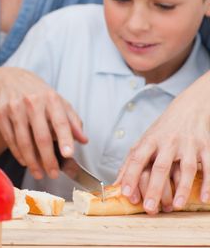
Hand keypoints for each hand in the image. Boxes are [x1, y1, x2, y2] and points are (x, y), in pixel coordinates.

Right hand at [0, 67, 86, 179]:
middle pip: (41, 137)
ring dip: (32, 161)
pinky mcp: (0, 113)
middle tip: (53, 173)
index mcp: (50, 98)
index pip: (60, 122)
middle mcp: (32, 102)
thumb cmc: (37, 94)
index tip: (69, 155)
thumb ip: (72, 121)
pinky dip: (18, 153)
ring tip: (39, 173)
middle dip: (48, 159)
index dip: (65, 139)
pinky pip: (10, 139)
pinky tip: (25, 161)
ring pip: (23, 141)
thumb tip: (83, 140)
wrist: (8, 79)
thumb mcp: (57, 101)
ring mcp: (14, 107)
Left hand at [116, 76, 209, 213]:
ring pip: (185, 168)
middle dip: (155, 188)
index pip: (137, 159)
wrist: (189, 109)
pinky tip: (203, 198)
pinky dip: (207, 183)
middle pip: (160, 166)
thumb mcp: (145, 141)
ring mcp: (188, 144)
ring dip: (181, 188)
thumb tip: (117, 184)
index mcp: (150, 140)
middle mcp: (168, 141)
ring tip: (175, 206)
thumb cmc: (163, 130)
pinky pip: (208, 166)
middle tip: (149, 208)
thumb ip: (131, 162)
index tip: (126, 193)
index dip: (130, 176)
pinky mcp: (205, 147)